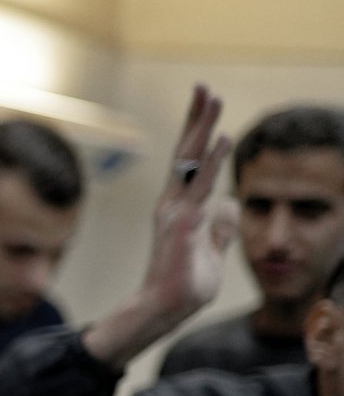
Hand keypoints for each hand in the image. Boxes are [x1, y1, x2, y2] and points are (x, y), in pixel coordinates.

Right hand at [84, 85, 238, 366]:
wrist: (165, 309)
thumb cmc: (186, 284)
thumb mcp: (210, 250)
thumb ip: (220, 227)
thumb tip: (230, 207)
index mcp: (179, 208)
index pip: (188, 162)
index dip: (195, 131)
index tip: (202, 101)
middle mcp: (173, 204)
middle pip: (186, 152)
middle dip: (196, 118)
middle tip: (204, 86)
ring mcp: (177, 213)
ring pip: (191, 162)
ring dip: (203, 128)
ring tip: (214, 98)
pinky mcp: (185, 225)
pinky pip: (201, 187)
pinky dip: (212, 162)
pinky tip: (223, 138)